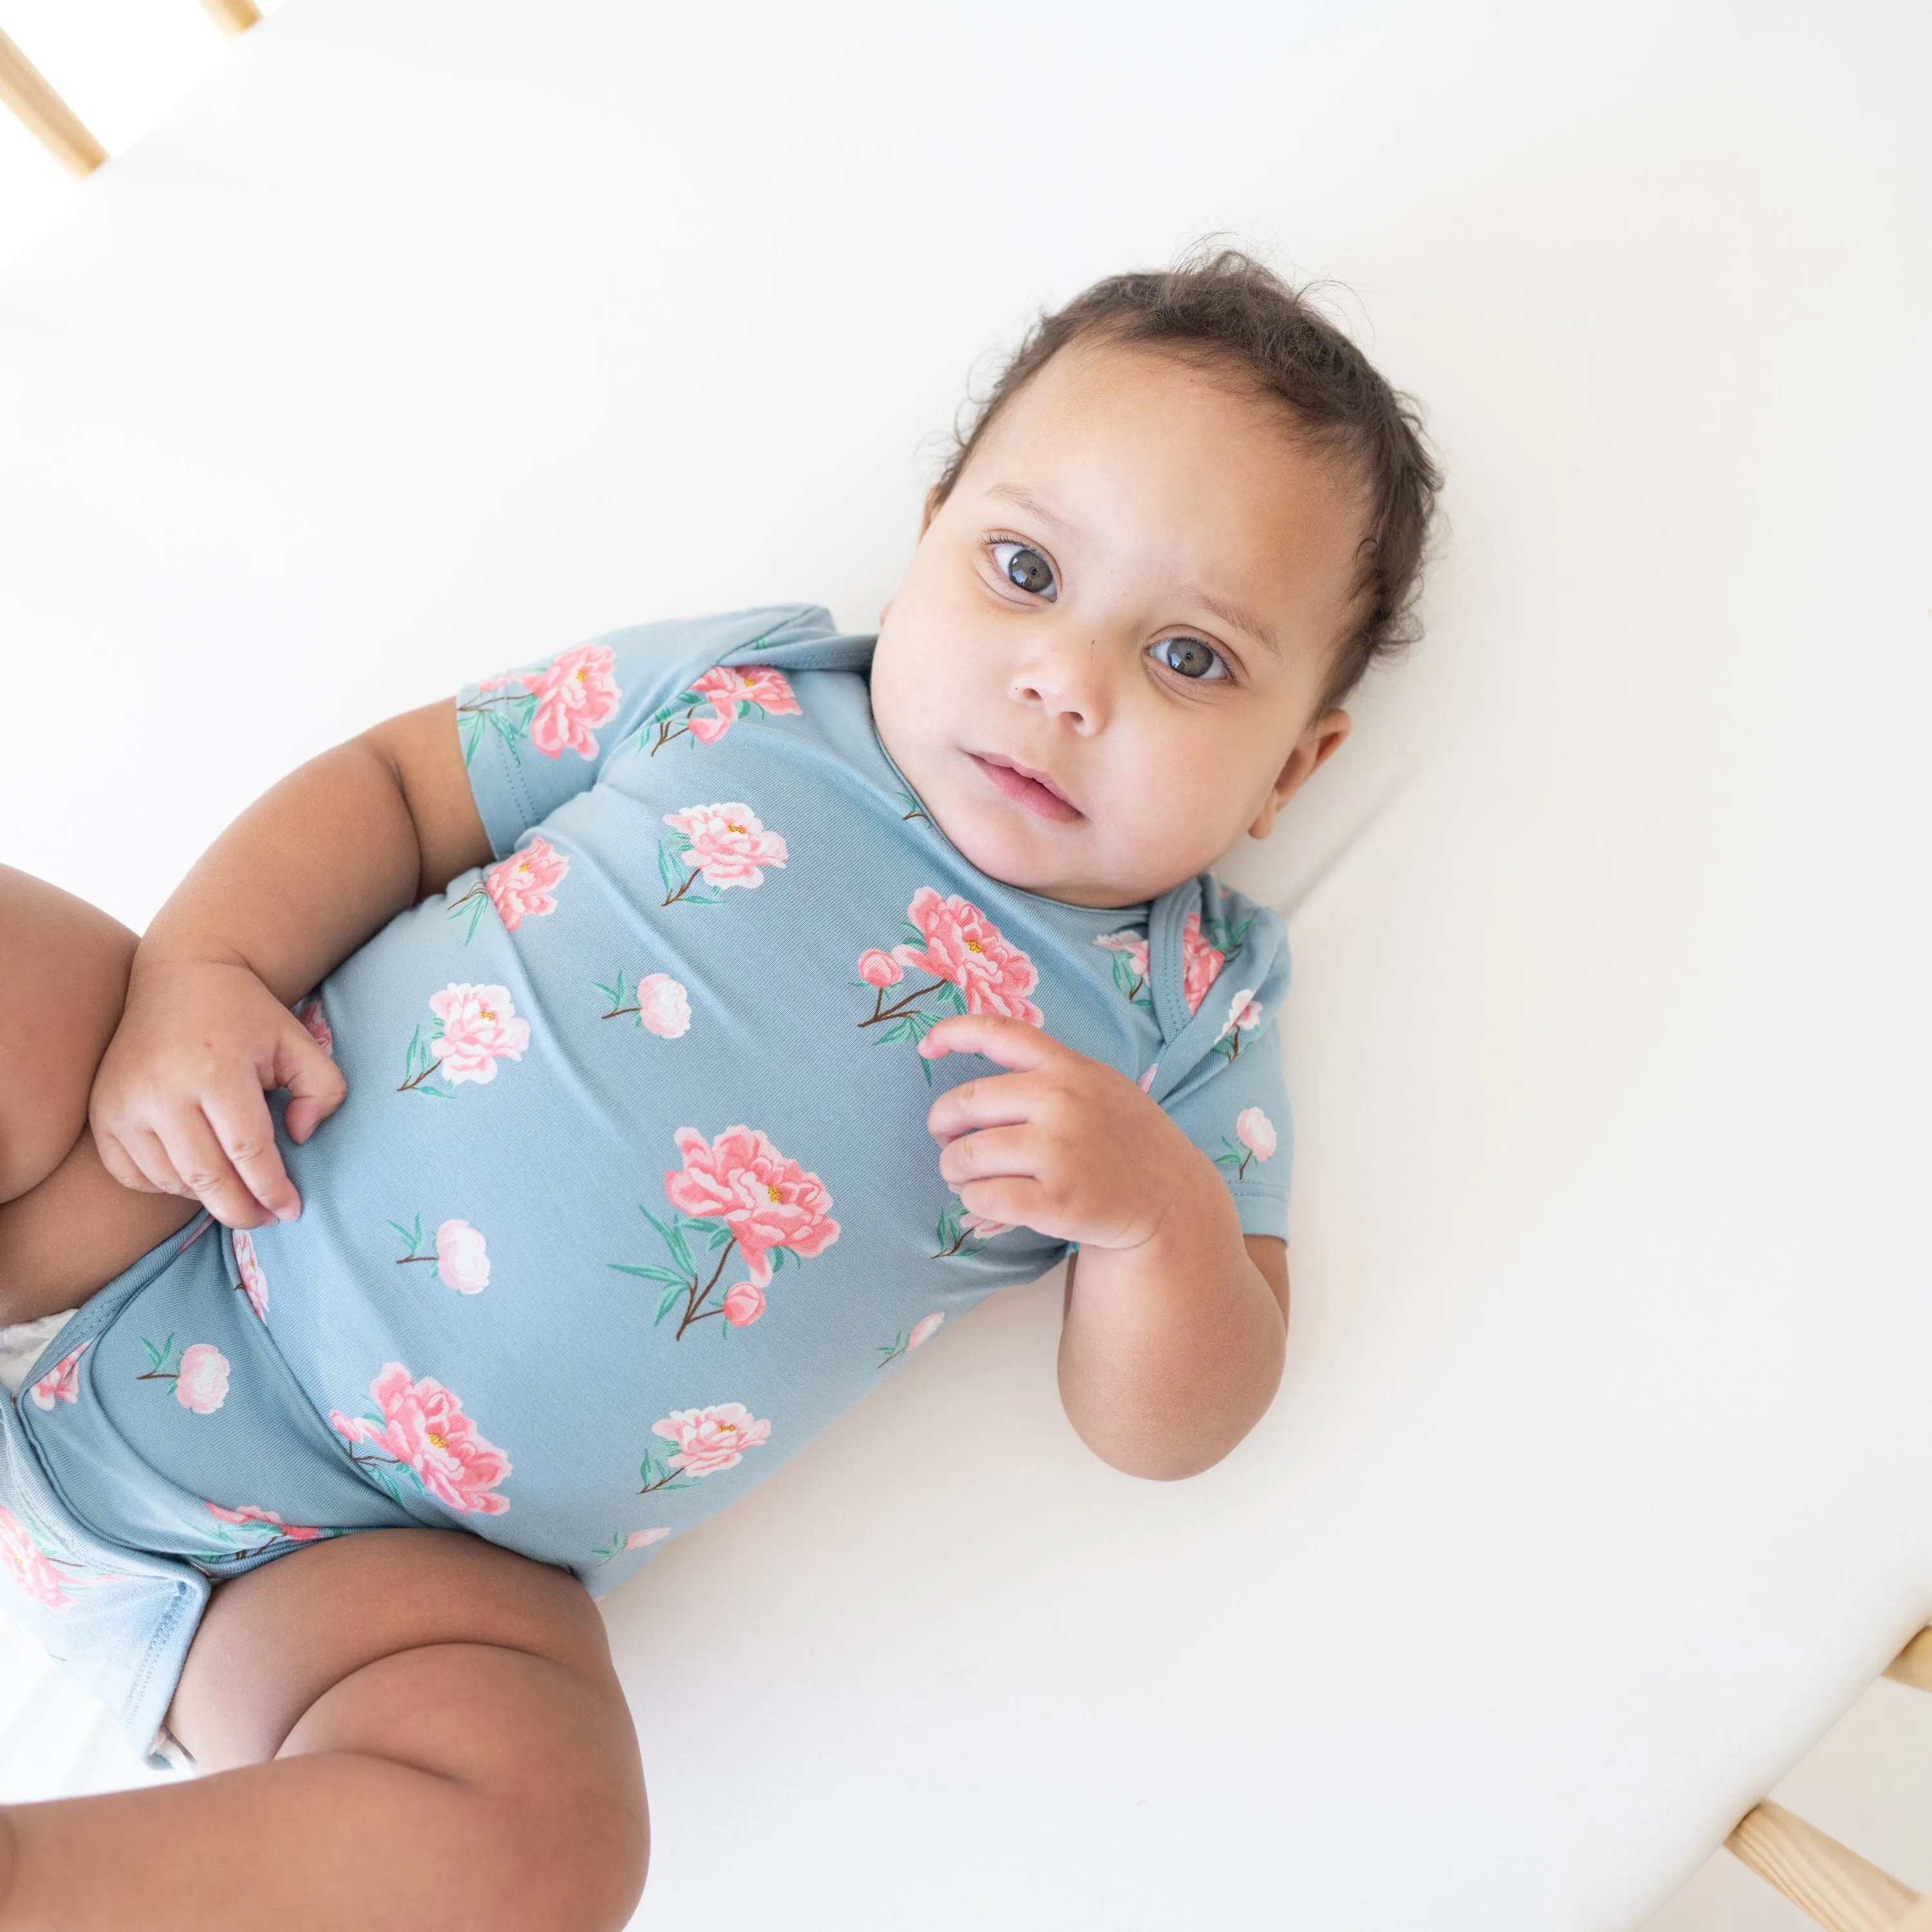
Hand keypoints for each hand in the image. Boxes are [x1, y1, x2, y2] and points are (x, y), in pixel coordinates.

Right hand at [89, 958, 346, 1229]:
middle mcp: (162, 1090)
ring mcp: (124, 1103)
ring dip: (207, 1198)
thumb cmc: (248, 1017)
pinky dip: (166, 1186)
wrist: (181, 978)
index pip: (248, 1151)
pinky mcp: (101, 1113)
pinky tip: (195, 1176)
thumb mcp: (299, 1043)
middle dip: (242, 1210)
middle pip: (206, 1176)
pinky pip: (132, 1175)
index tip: (292, 1210)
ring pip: (170, 1181)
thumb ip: (322, 1091)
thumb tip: (299, 1137)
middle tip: (267, 1219)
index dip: (273, 1189)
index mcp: (216, 1070)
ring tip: (236, 1193)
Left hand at [919, 1013, 1209, 1251]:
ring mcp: (1060, 1151)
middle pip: (965, 1103)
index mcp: (1067, 1067)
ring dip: (955, 1171)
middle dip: (942, 1127)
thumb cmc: (1123, 1140)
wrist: (1171, 1200)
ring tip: (968, 1179)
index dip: (953, 1033)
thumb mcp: (1097, 1085)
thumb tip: (971, 1082)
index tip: (926, 1047)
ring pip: (966, 1156)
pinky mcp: (1057, 1200)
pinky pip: (984, 1196)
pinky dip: (976, 1202)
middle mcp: (1061, 1101)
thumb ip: (1046, 1073)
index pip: (1000, 1032)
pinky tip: (989, 1204)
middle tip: (947, 1144)